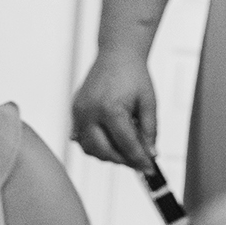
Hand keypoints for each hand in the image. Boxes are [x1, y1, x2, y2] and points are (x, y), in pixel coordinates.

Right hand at [71, 49, 156, 169]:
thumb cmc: (134, 76)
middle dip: (122, 161)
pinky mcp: (74, 111)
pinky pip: (80, 137)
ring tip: (126, 152)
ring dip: (107, 155)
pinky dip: (94, 145)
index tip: (149, 169)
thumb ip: (150, 130)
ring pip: (88, 148)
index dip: (139, 159)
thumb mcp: (149, 103)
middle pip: (103, 150)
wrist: (117, 55)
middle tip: (138, 163)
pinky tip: (110, 144)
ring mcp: (78, 112)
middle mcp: (90, 113)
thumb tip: (151, 154)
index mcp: (110, 109)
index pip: (126, 144)